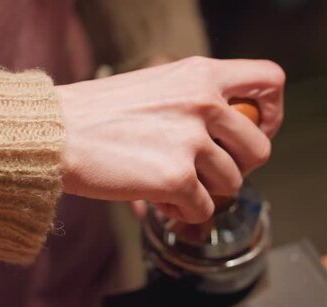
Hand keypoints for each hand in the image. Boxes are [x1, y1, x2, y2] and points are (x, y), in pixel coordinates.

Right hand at [57, 56, 284, 222]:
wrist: (54, 132)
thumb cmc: (97, 112)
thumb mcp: (157, 84)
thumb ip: (197, 100)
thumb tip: (227, 134)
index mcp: (200, 73)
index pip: (269, 81)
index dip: (271, 112)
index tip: (256, 130)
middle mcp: (203, 102)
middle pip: (261, 148)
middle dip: (239, 168)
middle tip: (211, 171)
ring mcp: (192, 141)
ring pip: (233, 183)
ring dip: (208, 192)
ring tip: (176, 187)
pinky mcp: (177, 178)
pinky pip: (204, 209)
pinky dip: (186, 213)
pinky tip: (163, 203)